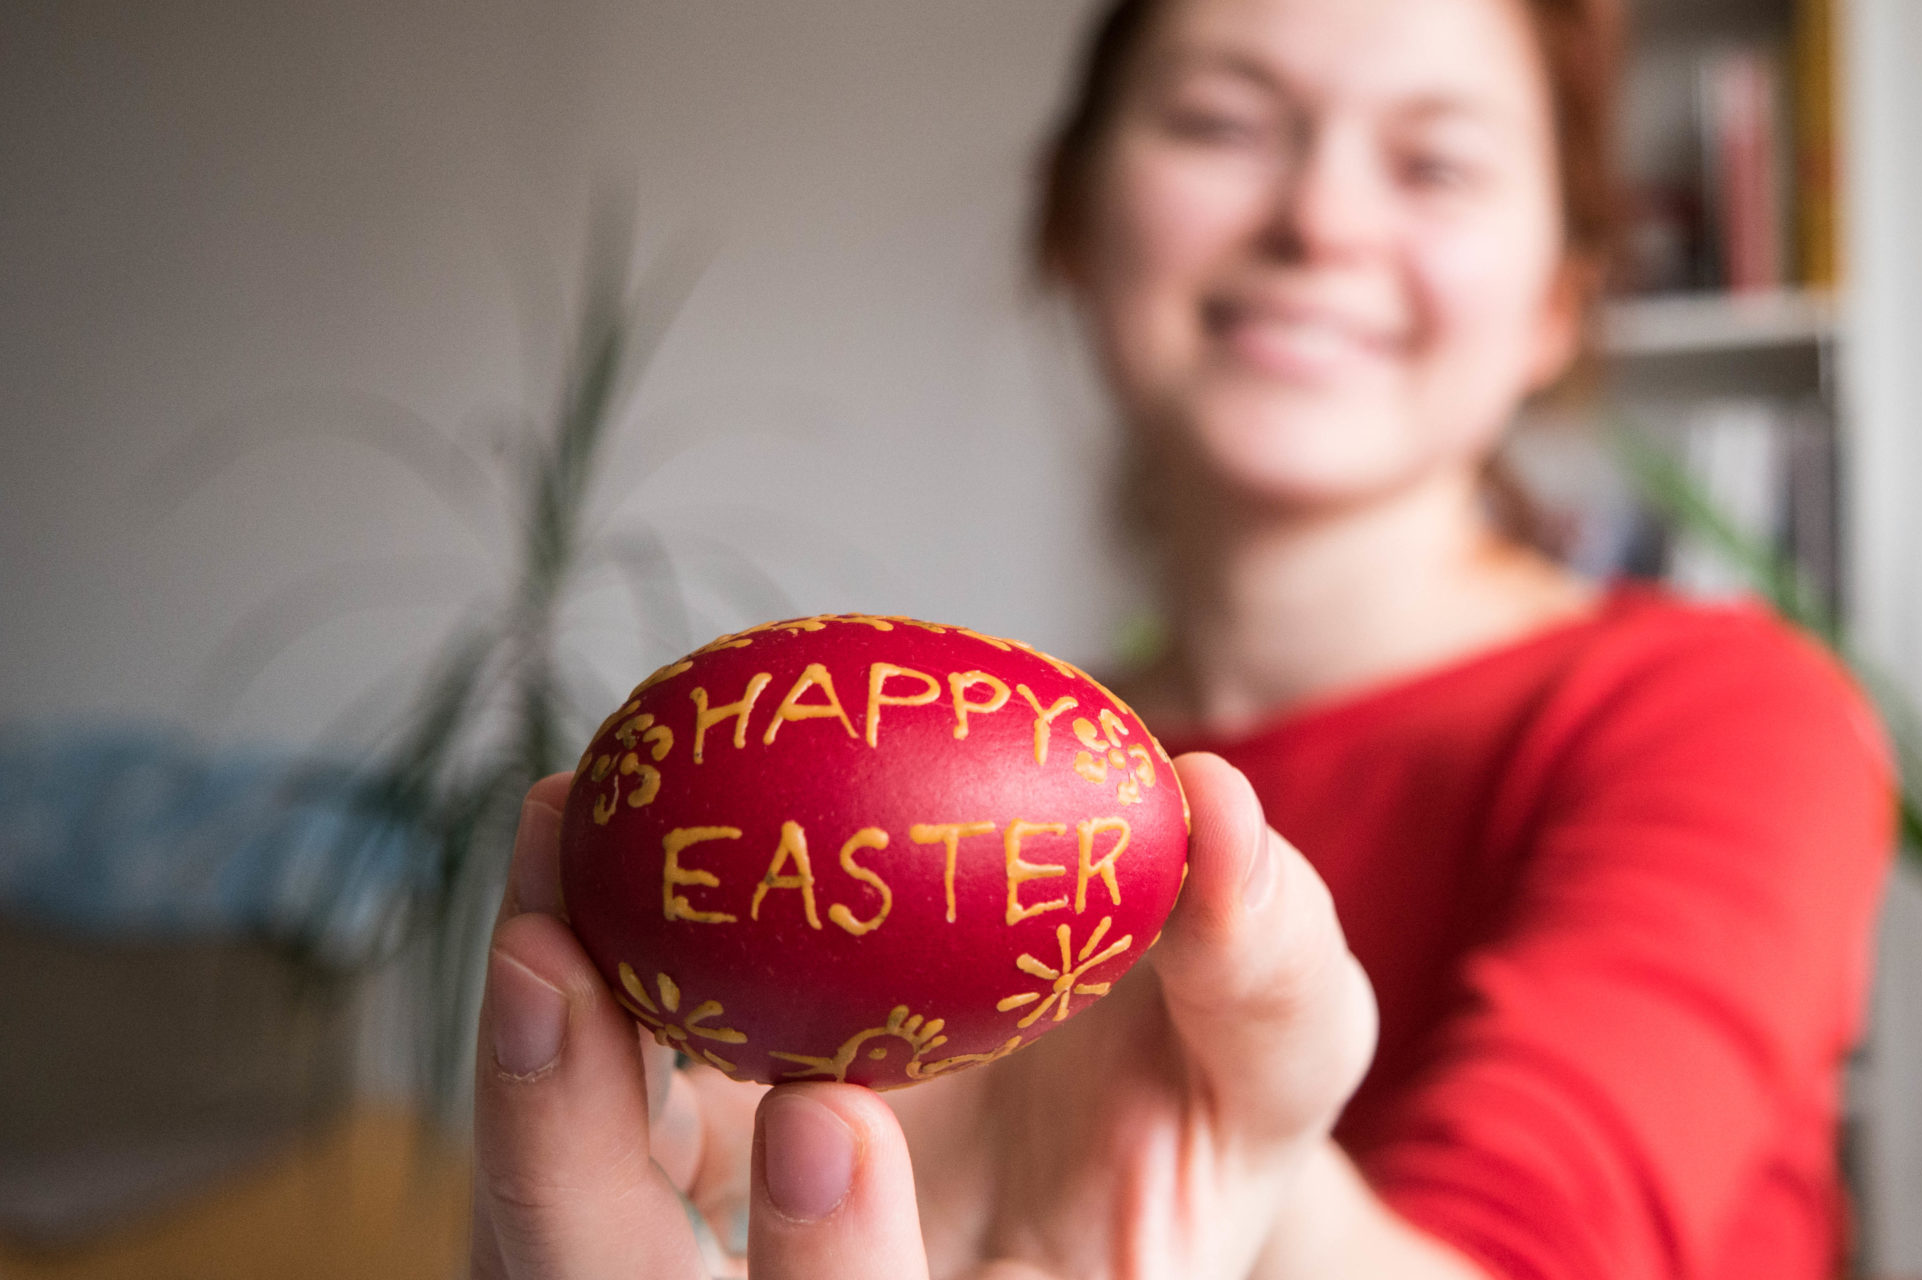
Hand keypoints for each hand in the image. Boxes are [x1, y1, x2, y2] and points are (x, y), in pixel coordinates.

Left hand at [469, 753, 1387, 1278]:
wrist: (1105, 1113)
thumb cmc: (1196, 1109)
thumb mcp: (1273, 1066)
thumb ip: (1267, 974)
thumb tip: (1216, 812)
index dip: (829, 1275)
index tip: (827, 1115)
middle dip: (569, 1172)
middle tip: (555, 970)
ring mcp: (700, 1274)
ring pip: (547, 1246)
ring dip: (524, 1073)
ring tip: (550, 868)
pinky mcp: (644, 1188)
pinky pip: (555, 1129)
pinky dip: (547, 1006)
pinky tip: (571, 845)